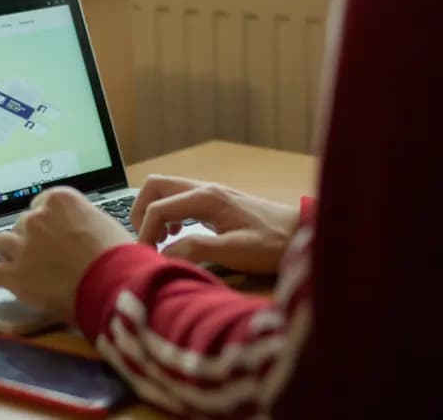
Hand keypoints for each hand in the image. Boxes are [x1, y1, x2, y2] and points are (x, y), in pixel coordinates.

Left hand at [0, 187, 132, 320]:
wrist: (113, 286)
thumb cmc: (119, 257)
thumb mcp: (105, 225)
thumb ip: (82, 221)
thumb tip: (80, 230)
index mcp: (59, 200)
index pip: (41, 204)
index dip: (48, 222)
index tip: (54, 233)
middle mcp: (36, 218)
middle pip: (22, 223)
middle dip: (32, 238)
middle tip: (47, 256)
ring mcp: (22, 246)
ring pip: (1, 242)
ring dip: (11, 252)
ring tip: (25, 266)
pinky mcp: (14, 275)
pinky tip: (5, 278)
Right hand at [132, 175, 298, 272]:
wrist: (301, 233)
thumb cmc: (272, 243)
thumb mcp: (235, 251)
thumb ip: (196, 249)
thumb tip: (164, 253)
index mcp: (206, 198)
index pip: (157, 208)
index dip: (145, 233)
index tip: (147, 257)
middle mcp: (204, 189)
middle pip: (155, 186)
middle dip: (141, 213)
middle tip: (147, 241)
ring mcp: (209, 193)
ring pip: (166, 191)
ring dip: (154, 213)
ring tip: (161, 240)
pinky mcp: (214, 202)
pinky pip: (179, 199)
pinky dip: (168, 215)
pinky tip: (178, 235)